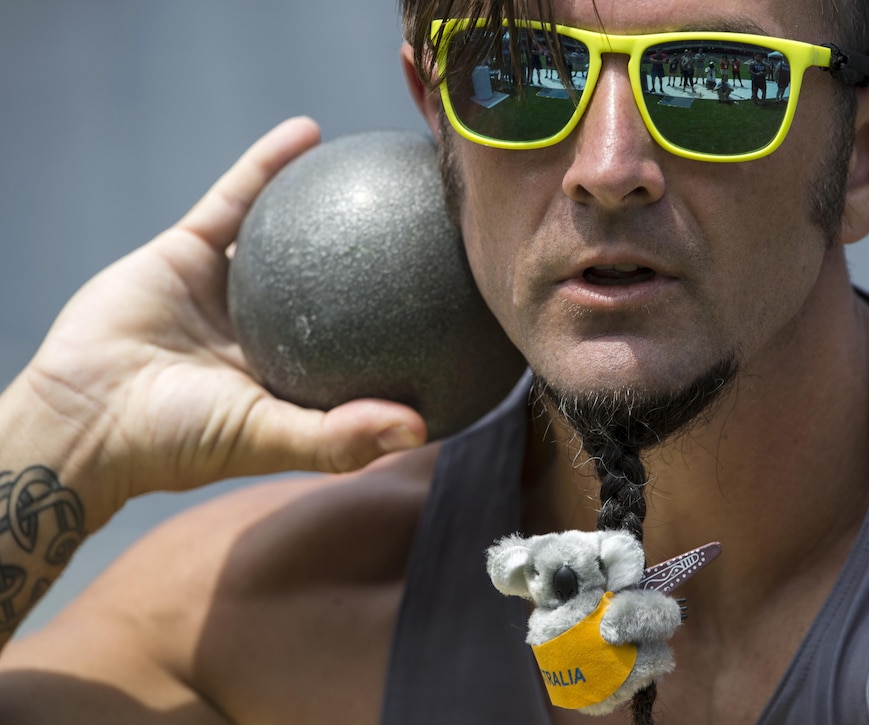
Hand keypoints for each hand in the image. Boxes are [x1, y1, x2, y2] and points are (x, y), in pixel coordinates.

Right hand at [10, 117, 426, 521]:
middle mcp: (269, 326)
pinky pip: (236, 196)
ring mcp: (229, 285)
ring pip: (287, 229)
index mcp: (294, 369)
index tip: (456, 291)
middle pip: (335, 277)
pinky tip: (309, 132)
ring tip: (378, 164)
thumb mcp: (271, 441)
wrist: (84, 416)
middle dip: (377, 248)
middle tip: (427, 217)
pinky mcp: (186, 248)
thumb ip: (340, 437)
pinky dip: (268, 163)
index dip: (406, 316)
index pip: (362, 338)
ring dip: (327, 196)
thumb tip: (420, 429)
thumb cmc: (179, 442)